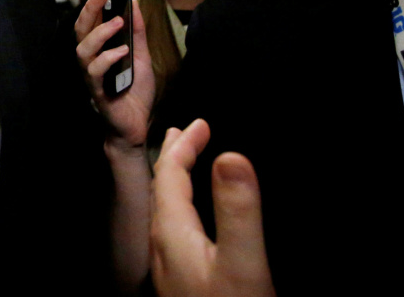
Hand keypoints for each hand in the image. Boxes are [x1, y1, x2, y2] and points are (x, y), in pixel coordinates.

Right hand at [74, 0, 153, 149]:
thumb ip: (137, 32)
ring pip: (83, 49)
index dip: (94, 3)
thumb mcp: (142, 56)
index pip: (90, 21)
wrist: (138, 125)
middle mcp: (90, 60)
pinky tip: (123, 53)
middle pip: (80, 30)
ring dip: (100, 33)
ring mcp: (91, 76)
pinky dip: (108, 58)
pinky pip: (95, 72)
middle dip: (90, 9)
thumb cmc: (135, 91)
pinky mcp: (97, 92)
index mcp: (99, 50)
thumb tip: (134, 3)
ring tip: (117, 22)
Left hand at [150, 120, 274, 296]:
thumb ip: (237, 210)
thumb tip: (231, 157)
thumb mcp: (242, 262)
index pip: (169, 174)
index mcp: (170, 232)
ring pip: (164, 211)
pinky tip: (190, 221)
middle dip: (173, 157)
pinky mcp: (176, 283)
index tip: (200, 123)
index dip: (184, 145)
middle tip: (180, 133)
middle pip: (161, 189)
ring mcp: (166, 268)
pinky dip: (180, 208)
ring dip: (174, 182)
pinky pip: (171, 231)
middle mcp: (161, 247)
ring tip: (180, 167)